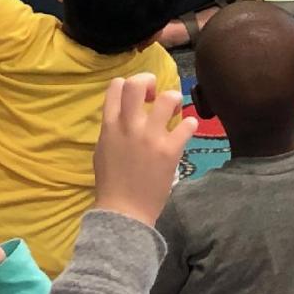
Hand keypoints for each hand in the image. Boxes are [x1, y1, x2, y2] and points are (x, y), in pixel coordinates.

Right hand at [94, 74, 197, 227]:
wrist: (124, 213)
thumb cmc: (111, 183)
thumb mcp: (103, 149)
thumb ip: (113, 128)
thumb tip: (124, 113)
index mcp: (110, 126)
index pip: (116, 86)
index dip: (129, 83)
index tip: (138, 95)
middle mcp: (130, 126)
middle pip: (138, 83)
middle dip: (150, 80)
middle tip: (155, 95)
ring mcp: (150, 137)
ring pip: (168, 97)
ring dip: (174, 100)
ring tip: (174, 112)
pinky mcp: (170, 150)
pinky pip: (188, 124)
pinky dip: (190, 125)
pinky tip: (186, 132)